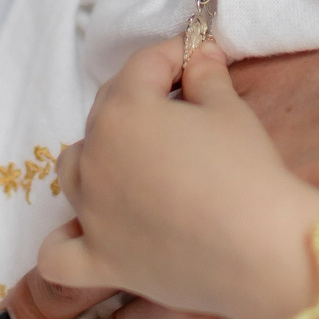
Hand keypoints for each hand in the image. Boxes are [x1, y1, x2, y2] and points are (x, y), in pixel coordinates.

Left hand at [0, 37, 318, 318]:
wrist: (260, 248)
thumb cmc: (248, 170)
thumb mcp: (231, 112)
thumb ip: (206, 78)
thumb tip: (198, 56)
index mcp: (123, 111)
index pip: (143, 66)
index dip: (173, 56)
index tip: (196, 58)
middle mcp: (95, 158)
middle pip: (106, 114)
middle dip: (139, 102)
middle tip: (181, 106)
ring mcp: (91, 212)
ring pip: (73, 173)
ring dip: (97, 160)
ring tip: (136, 163)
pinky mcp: (100, 261)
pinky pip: (58, 255)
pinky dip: (67, 243)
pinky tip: (89, 234)